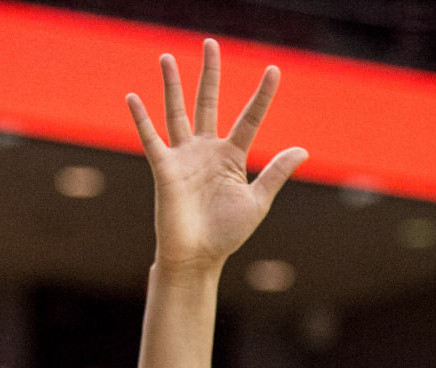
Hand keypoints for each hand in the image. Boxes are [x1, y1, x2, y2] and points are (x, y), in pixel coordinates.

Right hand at [127, 39, 306, 269]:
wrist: (199, 257)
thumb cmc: (227, 233)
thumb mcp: (257, 201)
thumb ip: (276, 173)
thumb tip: (302, 150)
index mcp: (232, 157)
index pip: (249, 119)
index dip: (262, 96)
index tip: (274, 70)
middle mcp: (206, 150)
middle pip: (209, 102)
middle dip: (210, 74)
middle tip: (211, 44)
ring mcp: (184, 156)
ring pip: (178, 112)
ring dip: (172, 85)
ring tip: (168, 57)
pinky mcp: (165, 168)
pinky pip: (151, 139)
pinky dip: (142, 119)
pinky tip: (133, 97)